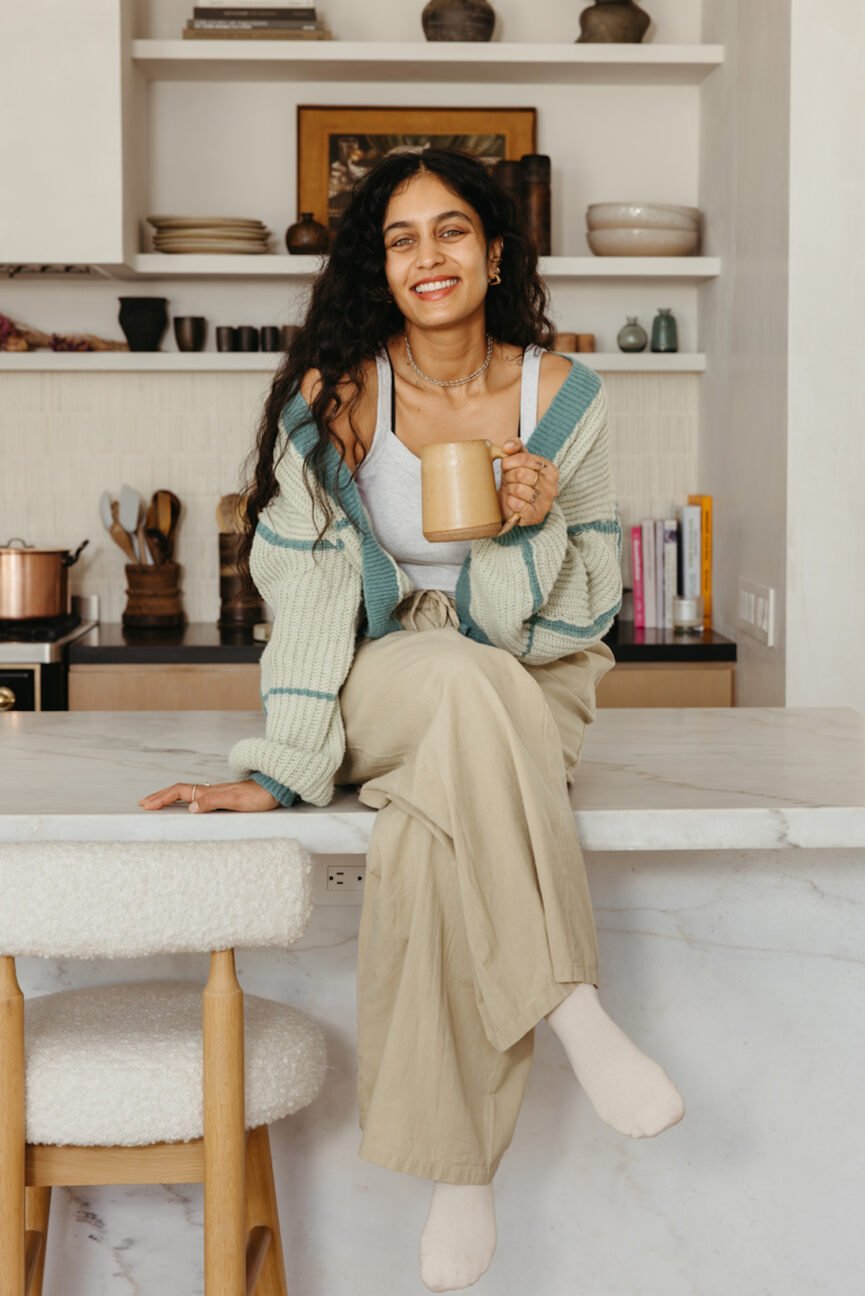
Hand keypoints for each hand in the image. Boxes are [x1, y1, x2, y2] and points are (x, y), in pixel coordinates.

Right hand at [138, 779, 279, 813]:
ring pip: (187, 793)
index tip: (147, 805)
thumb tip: (190, 807)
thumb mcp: (237, 801)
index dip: (162, 797)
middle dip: (160, 796)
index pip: (180, 791)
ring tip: (157, 804)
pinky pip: (197, 797)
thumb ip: (214, 802)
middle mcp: (211, 790)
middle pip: (180, 790)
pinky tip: (184, 806)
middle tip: (143, 803)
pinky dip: (184, 801)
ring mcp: (217, 793)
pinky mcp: (224, 798)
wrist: (277, 789)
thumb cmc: (260, 797)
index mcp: (211, 791)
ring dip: (170, 798)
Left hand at [498, 439, 558, 526]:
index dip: (509, 462)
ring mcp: (546, 503)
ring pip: (519, 489)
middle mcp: (552, 487)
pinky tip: (513, 501)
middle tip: (508, 480)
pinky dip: (511, 502)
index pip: (525, 458)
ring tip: (512, 491)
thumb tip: (508, 446)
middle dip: (509, 476)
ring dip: (510, 490)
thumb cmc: (517, 480)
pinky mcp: (536, 517)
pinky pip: (518, 505)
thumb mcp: (517, 460)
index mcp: (551, 470)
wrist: (514, 505)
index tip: (506, 467)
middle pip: (522, 474)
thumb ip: (514, 446)